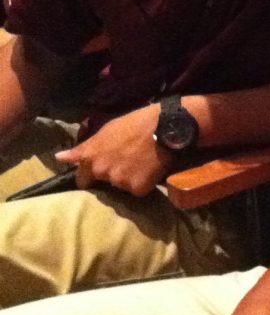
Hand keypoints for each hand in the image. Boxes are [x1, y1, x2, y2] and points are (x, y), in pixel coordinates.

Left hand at [54, 104, 170, 195]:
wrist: (164, 127)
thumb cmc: (135, 124)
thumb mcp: (105, 132)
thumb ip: (83, 149)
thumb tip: (59, 158)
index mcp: (91, 157)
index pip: (82, 180)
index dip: (90, 177)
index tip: (98, 175)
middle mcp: (101, 171)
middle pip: (105, 182)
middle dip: (113, 175)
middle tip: (128, 162)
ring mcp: (119, 181)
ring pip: (122, 186)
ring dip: (129, 179)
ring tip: (141, 163)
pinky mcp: (138, 188)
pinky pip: (138, 190)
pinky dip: (144, 183)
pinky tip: (150, 169)